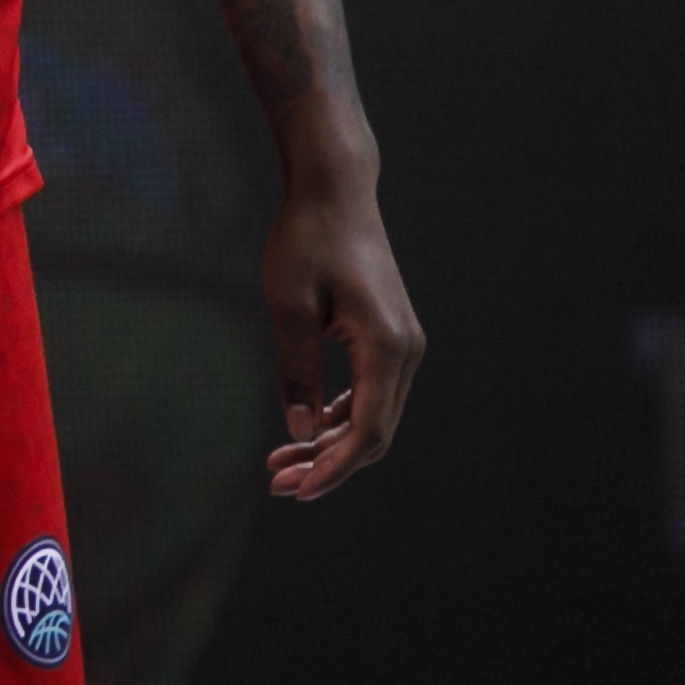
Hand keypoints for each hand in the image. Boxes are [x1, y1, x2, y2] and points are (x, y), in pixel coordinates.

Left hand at [259, 171, 421, 497]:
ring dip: (332, 443)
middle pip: (374, 432)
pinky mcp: (390, 338)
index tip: (296, 491)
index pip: (367, 431)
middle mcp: (407, 351)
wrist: (334, 193)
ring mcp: (404, 345)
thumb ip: (296, 370)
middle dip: (329, 464)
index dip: (333, 468)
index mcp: (386, 346)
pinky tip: (305, 430)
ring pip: (374, 415)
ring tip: (281, 464)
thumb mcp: (287, 305)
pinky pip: (371, 393)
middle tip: (277, 485)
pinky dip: (340, 415)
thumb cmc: (304, 240)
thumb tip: (298, 434)